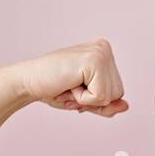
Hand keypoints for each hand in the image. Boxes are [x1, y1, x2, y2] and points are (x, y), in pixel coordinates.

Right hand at [9, 38, 129, 116]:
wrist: (28, 82)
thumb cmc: (54, 89)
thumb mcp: (87, 102)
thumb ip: (108, 105)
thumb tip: (126, 107)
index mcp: (104, 53)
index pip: (117, 92)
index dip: (96, 100)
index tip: (76, 87)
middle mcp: (104, 49)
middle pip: (118, 94)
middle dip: (93, 100)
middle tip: (71, 87)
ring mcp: (100, 53)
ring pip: (111, 96)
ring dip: (87, 100)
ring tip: (70, 85)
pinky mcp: (94, 61)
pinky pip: (100, 96)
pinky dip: (83, 98)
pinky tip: (69, 84)